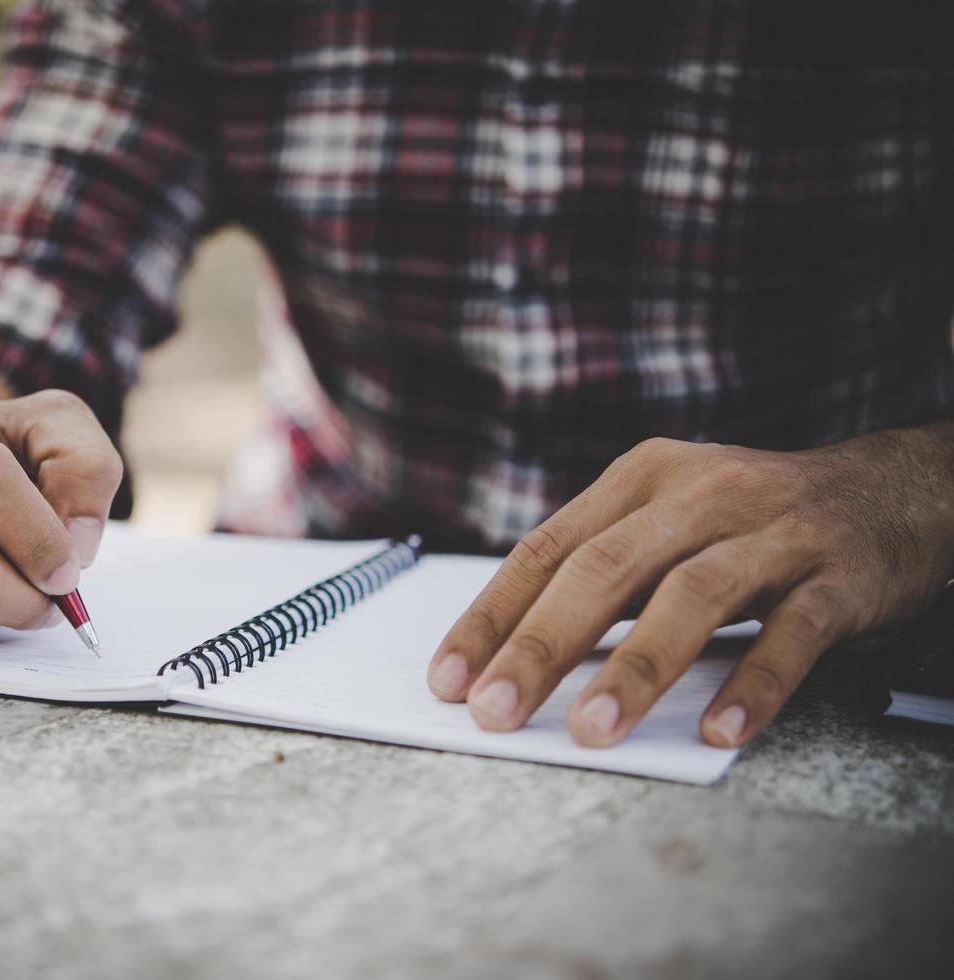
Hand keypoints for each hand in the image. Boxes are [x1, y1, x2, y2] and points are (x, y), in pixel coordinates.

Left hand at [427, 429, 953, 747]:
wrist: (894, 489)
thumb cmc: (750, 520)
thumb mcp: (667, 519)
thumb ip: (603, 573)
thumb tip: (513, 652)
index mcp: (641, 479)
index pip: (548, 548)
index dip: (493, 614)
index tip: (450, 677)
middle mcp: (699, 494)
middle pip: (604, 570)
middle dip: (541, 645)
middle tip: (495, 712)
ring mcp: (772, 531)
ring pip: (692, 597)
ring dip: (636, 668)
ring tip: (591, 731)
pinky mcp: (837, 575)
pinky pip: (792, 633)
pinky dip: (754, 682)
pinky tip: (720, 731)